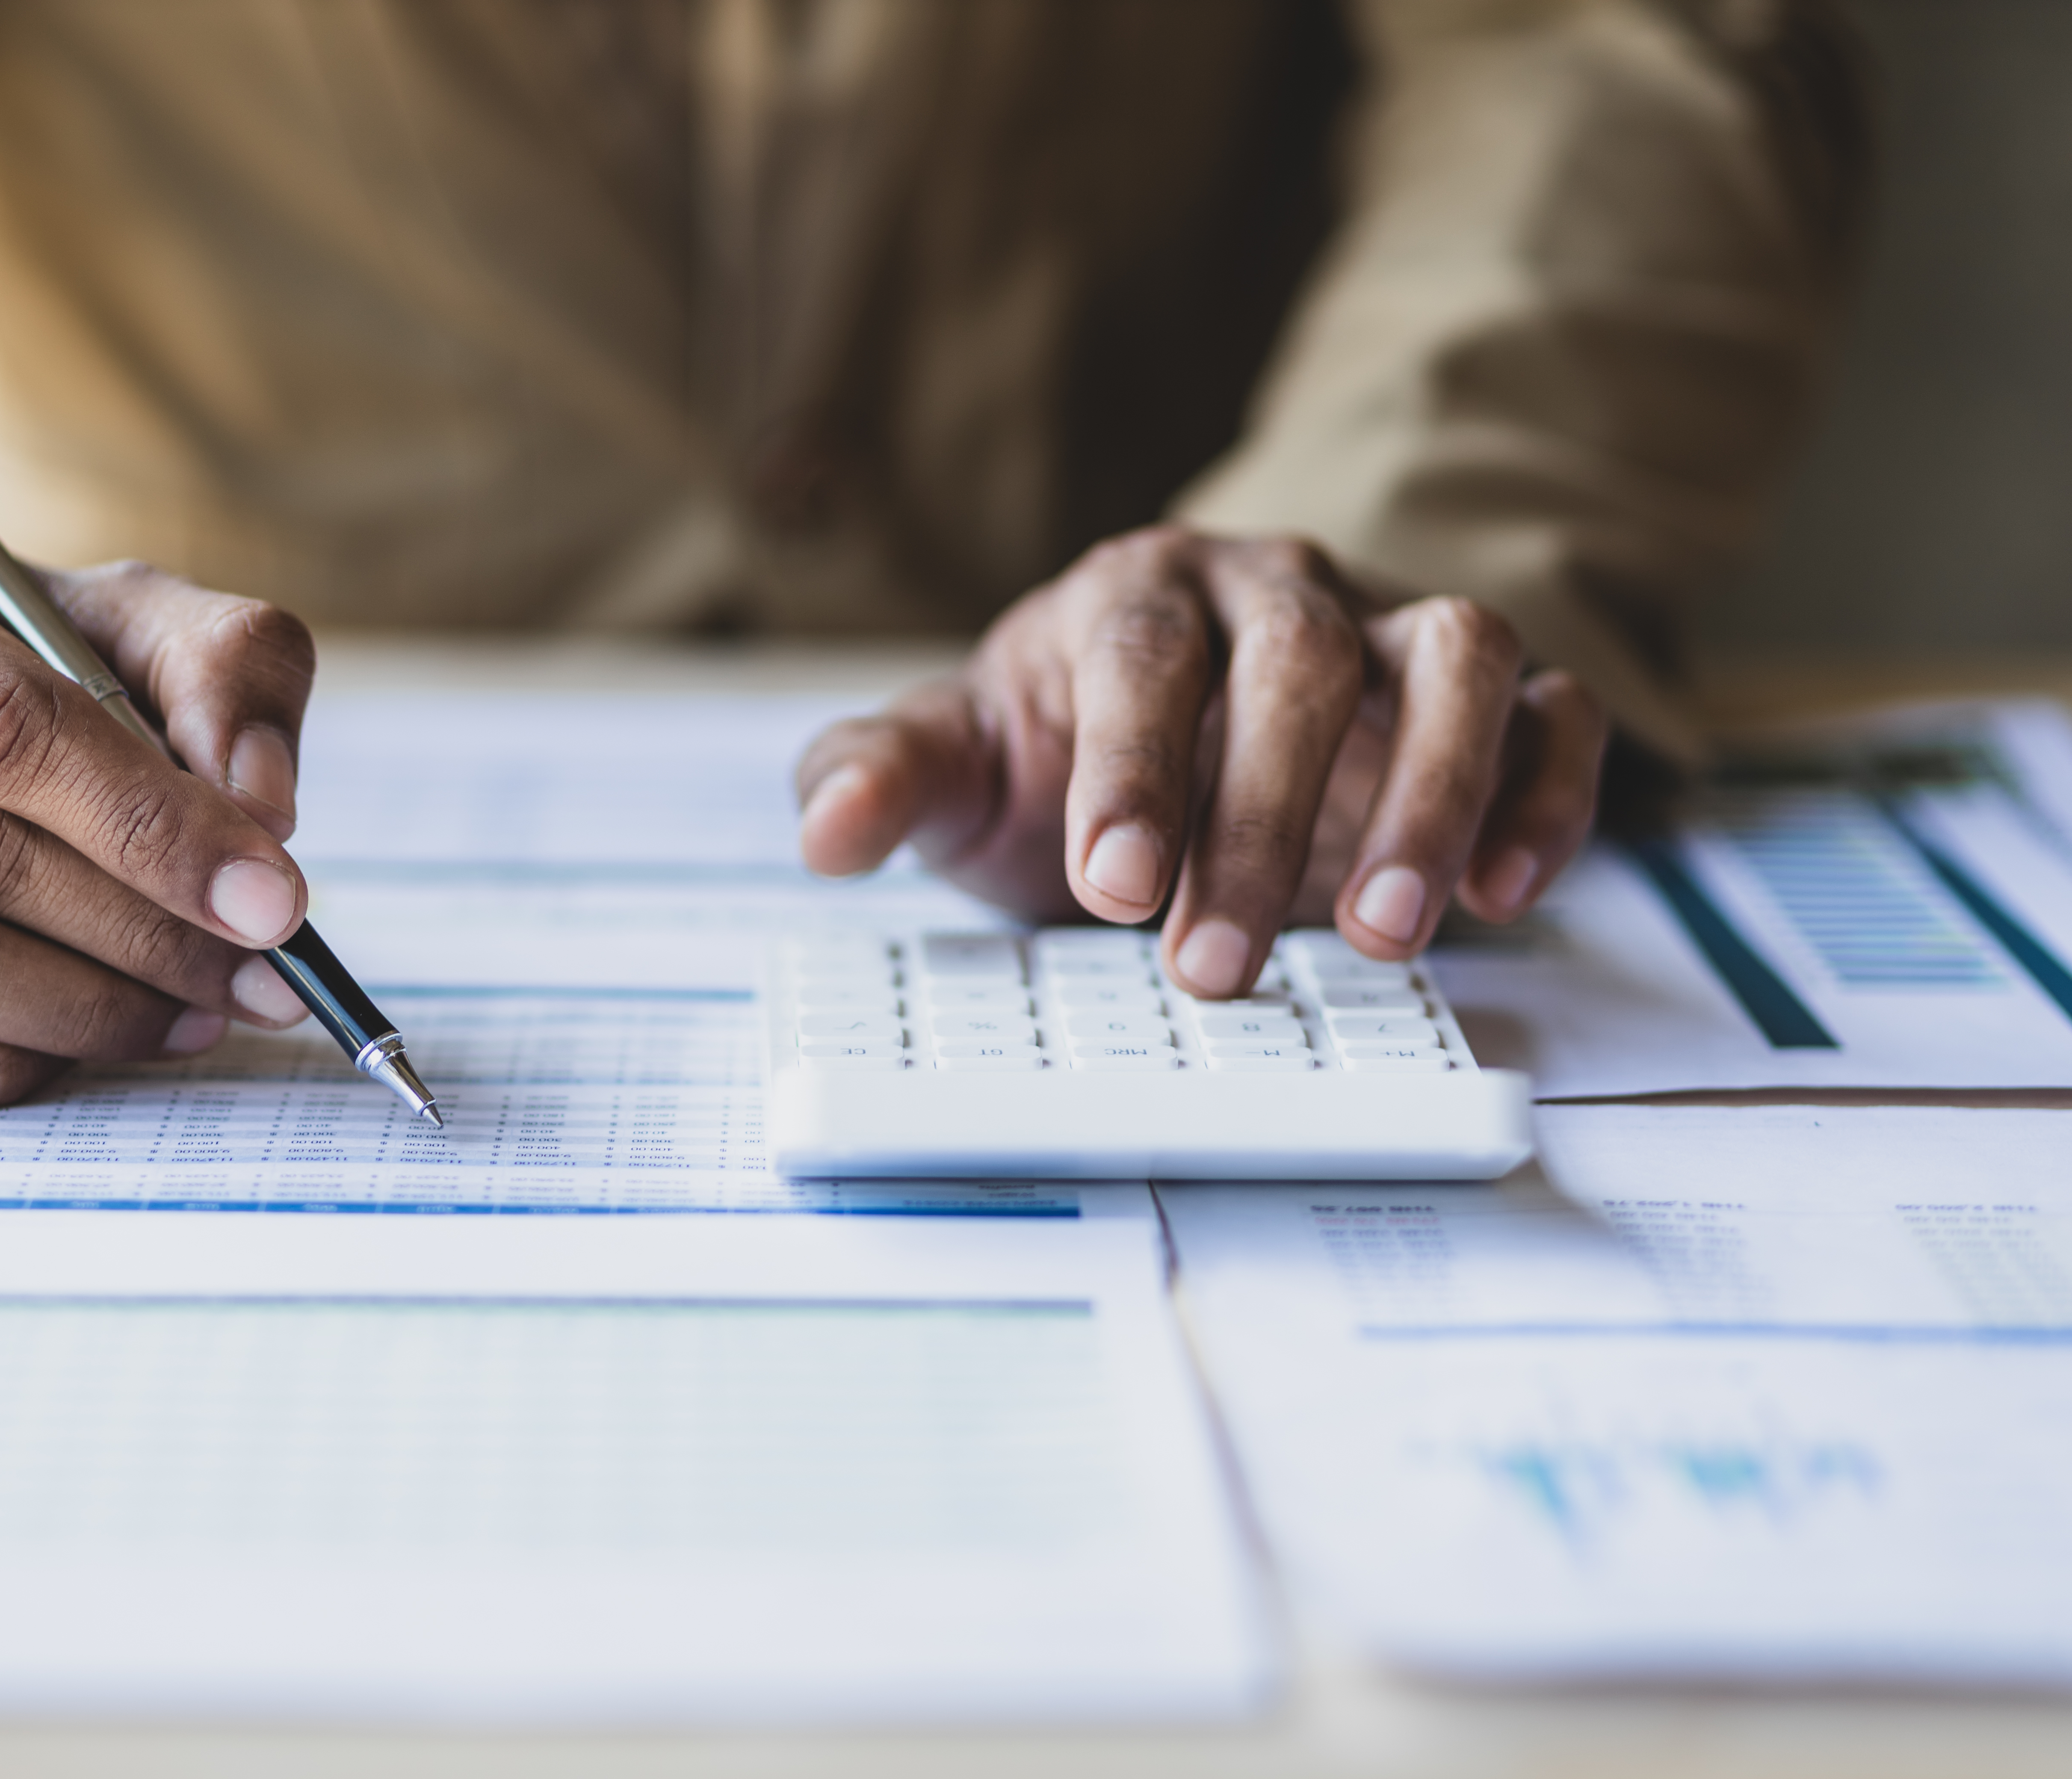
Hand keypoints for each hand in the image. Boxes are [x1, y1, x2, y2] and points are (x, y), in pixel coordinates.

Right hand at [0, 516, 321, 1111]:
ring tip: (196, 1011)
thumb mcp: (120, 615)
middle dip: (142, 931)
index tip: (274, 902)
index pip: (4, 727)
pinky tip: (85, 1044)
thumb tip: (262, 808)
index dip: (154, 828)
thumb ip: (223, 668)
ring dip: (81, 1009)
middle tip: (260, 976)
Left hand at [793, 525, 1605, 995]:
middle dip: (1261, 816)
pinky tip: (1500, 896)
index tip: (1113, 891)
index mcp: (1135, 595)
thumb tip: (826, 830)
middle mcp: (1276, 591)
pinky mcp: (1485, 699)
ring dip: (1430, 793)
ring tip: (1383, 937)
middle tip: (1209, 970)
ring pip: (1454, 658)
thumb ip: (886, 779)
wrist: (1160, 747)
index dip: (1133, 767)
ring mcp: (1392, 633)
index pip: (1143, 652)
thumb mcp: (961, 768)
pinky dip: (1544, 795)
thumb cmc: (1059, 756)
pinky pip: (1551, 712)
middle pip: (1298, 660)